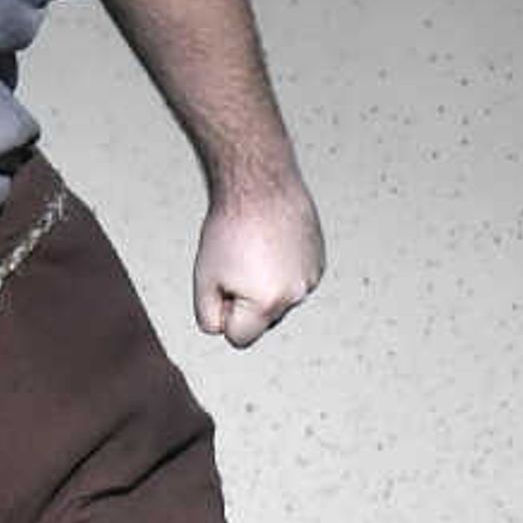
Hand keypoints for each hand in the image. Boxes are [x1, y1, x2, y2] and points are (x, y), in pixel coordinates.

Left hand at [193, 185, 324, 348]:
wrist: (260, 185)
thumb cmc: (228, 230)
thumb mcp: (204, 278)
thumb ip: (209, 316)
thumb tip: (223, 330)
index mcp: (267, 304)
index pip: (238, 338)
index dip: (223, 314)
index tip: (222, 285)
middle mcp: (295, 295)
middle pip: (260, 320)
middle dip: (245, 301)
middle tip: (237, 262)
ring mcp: (311, 277)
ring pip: (278, 299)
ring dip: (264, 284)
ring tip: (255, 250)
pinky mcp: (318, 261)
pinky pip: (293, 279)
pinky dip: (281, 268)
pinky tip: (272, 243)